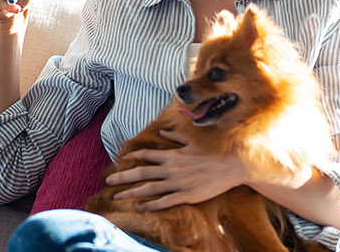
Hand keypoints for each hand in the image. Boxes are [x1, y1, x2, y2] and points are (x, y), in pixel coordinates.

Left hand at [105, 130, 249, 210]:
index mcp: (172, 155)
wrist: (231, 166)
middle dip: (122, 177)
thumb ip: (175, 137)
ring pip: (149, 189)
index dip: (131, 158)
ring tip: (117, 197)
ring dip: (131, 193)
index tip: (119, 160)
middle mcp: (171, 168)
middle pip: (141, 173)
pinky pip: (165, 201)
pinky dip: (152, 204)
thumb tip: (162, 130)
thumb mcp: (192, 142)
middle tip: (108, 182)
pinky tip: (141, 207)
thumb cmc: (212, 152)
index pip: (146, 155)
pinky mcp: (187, 195)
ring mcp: (178, 183)